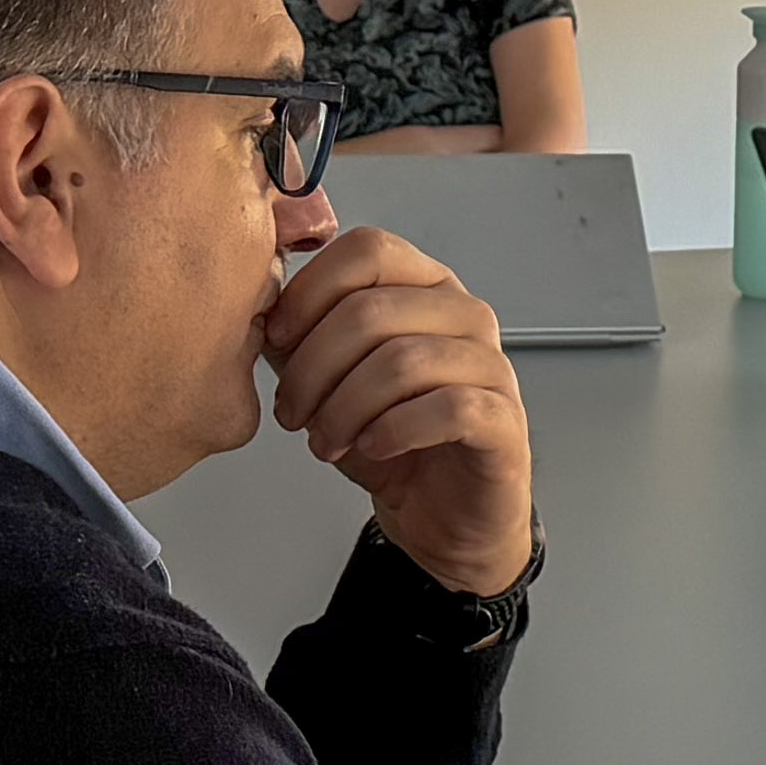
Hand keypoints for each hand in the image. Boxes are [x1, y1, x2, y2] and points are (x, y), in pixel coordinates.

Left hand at [263, 227, 533, 595]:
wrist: (440, 513)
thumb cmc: (390, 440)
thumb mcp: (329, 379)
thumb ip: (300, 336)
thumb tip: (262, 310)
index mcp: (423, 287)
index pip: (366, 251)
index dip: (309, 293)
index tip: (276, 340)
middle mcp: (463, 315)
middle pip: (371, 309)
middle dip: (313, 368)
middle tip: (293, 412)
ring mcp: (491, 364)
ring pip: (402, 361)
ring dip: (344, 409)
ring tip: (327, 440)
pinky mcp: (504, 419)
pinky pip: (448, 408)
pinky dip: (394, 431)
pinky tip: (374, 447)